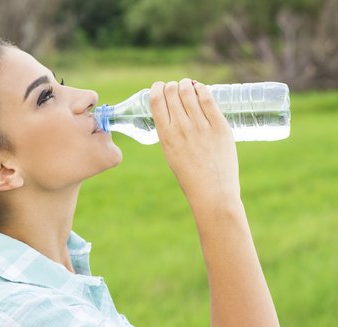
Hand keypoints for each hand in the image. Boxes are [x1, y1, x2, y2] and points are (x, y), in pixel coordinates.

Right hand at [149, 79, 240, 208]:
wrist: (212, 191)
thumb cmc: (190, 175)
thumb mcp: (170, 153)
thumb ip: (170, 133)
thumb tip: (174, 111)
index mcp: (166, 135)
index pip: (156, 100)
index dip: (157, 88)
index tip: (159, 87)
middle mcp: (181, 128)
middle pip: (172, 92)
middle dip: (172, 86)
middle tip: (176, 88)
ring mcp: (201, 126)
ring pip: (189, 91)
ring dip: (186, 84)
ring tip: (188, 86)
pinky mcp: (219, 126)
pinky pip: (208, 99)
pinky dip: (202, 89)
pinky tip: (200, 88)